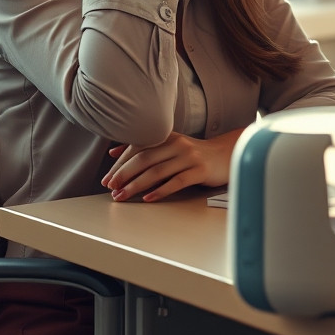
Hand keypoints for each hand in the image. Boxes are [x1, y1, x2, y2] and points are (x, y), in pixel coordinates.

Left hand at [101, 131, 234, 202]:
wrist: (228, 154)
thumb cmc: (195, 153)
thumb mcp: (170, 145)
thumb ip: (145, 147)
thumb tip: (114, 153)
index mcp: (167, 137)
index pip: (138, 149)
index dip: (120, 164)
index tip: (107, 179)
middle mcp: (177, 144)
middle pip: (144, 159)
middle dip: (124, 175)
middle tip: (111, 189)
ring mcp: (189, 157)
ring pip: (157, 172)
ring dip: (136, 185)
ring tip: (123, 196)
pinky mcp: (200, 171)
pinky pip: (177, 182)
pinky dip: (160, 191)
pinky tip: (148, 198)